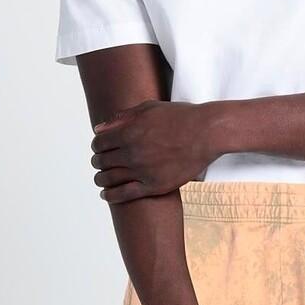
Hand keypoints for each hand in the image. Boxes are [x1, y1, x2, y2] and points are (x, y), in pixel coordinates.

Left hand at [92, 100, 225, 202]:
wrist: (207, 133)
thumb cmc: (180, 117)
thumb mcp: (148, 108)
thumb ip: (122, 118)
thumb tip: (99, 129)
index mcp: (128, 132)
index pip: (99, 143)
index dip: (97, 145)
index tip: (100, 148)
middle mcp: (132, 153)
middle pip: (101, 161)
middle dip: (98, 161)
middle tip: (100, 162)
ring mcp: (143, 171)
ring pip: (109, 179)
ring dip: (100, 179)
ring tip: (101, 179)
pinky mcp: (154, 186)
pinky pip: (125, 194)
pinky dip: (111, 196)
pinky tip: (106, 195)